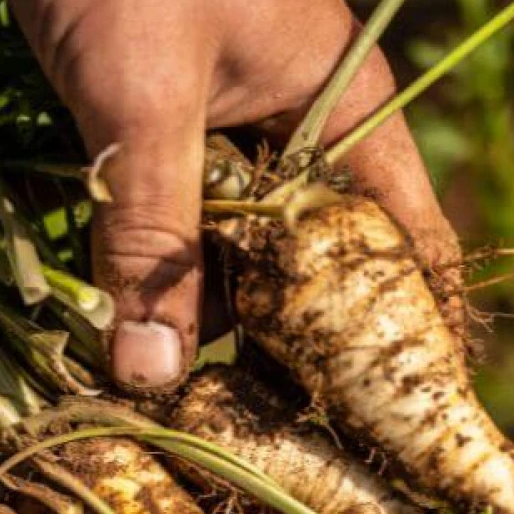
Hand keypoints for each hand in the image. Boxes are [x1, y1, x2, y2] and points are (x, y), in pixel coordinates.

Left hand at [0, 0, 458, 388]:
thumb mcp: (142, 98)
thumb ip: (151, 236)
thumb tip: (151, 379)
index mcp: (340, 112)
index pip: (407, 244)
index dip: (401, 333)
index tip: (376, 415)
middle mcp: (296, 135)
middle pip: (304, 270)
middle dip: (261, 340)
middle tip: (212, 409)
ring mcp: (228, 138)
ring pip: (228, 255)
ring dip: (184, 309)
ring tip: (134, 364)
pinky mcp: (164, 138)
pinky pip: (170, 226)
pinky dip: (142, 269)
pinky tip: (106, 313)